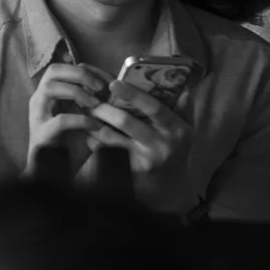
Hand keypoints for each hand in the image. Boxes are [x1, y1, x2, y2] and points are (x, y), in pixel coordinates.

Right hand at [28, 63, 112, 177]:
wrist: (54, 172)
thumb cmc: (72, 144)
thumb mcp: (85, 116)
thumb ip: (94, 102)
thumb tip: (118, 87)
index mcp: (49, 94)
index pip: (64, 68)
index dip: (87, 70)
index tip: (107, 81)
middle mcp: (39, 100)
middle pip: (53, 71)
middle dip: (80, 75)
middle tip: (100, 88)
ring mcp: (38, 116)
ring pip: (51, 88)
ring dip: (78, 93)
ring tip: (96, 105)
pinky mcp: (41, 134)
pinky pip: (61, 120)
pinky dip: (82, 120)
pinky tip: (96, 126)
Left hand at [84, 77, 198, 206]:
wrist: (172, 186)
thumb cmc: (177, 148)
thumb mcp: (186, 128)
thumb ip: (183, 106)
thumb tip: (182, 84)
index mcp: (175, 128)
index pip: (153, 108)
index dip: (133, 94)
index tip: (113, 83)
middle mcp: (161, 144)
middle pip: (126, 122)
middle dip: (104, 108)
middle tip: (88, 97)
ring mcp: (143, 160)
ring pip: (110, 138)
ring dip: (93, 123)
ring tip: (83, 111)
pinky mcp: (129, 172)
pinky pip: (105, 152)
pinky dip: (94, 140)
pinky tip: (86, 132)